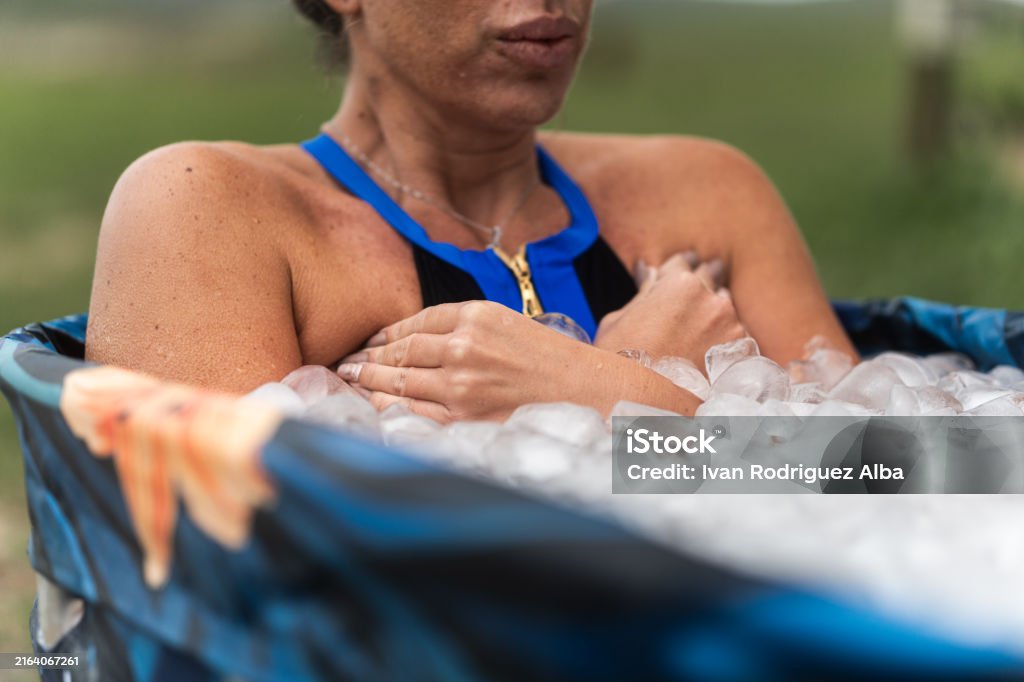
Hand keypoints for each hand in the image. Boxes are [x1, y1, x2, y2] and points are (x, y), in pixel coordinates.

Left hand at [336, 300, 596, 422]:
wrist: (590, 395)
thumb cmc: (553, 362)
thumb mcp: (510, 325)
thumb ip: (466, 327)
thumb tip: (418, 342)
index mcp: (477, 315)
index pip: (415, 321)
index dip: (385, 333)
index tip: (370, 341)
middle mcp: (464, 346)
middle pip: (400, 351)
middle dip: (367, 358)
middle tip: (345, 363)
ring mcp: (461, 385)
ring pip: (398, 381)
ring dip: (368, 381)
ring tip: (349, 380)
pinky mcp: (463, 419)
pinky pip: (411, 412)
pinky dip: (387, 408)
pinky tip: (373, 406)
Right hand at [594, 250, 745, 368]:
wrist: (642, 407)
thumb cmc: (619, 362)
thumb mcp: (618, 319)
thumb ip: (643, 292)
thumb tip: (649, 273)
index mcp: (678, 283)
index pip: (682, 263)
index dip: (675, 271)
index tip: (676, 278)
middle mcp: (711, 298)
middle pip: (710, 281)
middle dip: (699, 290)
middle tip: (688, 306)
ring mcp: (731, 326)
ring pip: (725, 311)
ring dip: (713, 318)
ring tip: (694, 340)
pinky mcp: (741, 353)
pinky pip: (736, 339)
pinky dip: (724, 344)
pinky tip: (705, 359)